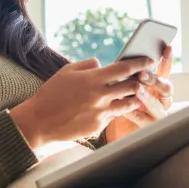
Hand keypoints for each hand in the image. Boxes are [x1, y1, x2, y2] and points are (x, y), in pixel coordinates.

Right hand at [9, 57, 154, 148]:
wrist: (39, 121)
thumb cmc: (51, 94)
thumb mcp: (66, 72)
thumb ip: (87, 65)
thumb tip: (101, 64)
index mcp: (92, 79)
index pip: (124, 68)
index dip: (140, 63)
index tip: (149, 60)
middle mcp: (100, 96)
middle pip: (132, 86)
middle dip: (141, 81)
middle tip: (145, 78)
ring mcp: (100, 113)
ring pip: (127, 104)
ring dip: (133, 98)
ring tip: (135, 94)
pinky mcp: (98, 127)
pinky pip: (112, 117)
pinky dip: (113, 112)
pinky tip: (110, 108)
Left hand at [106, 45, 173, 142]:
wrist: (111, 128)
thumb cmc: (118, 102)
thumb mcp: (120, 85)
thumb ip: (123, 75)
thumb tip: (117, 61)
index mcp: (157, 87)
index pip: (165, 72)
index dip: (167, 60)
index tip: (166, 47)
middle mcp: (161, 100)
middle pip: (166, 88)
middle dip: (155, 80)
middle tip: (142, 74)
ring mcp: (157, 115)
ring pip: (158, 105)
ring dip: (148, 96)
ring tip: (137, 89)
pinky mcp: (148, 128)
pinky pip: (143, 119)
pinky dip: (134, 112)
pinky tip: (125, 108)